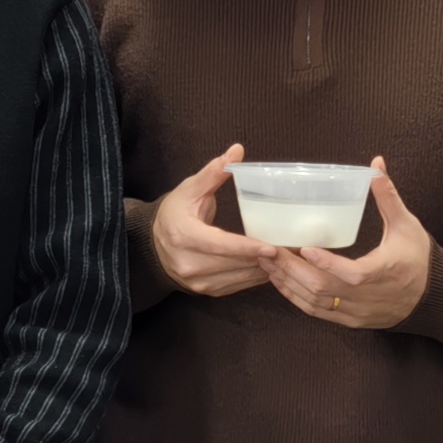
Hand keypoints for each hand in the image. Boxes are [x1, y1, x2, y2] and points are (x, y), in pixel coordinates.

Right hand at [149, 146, 272, 298]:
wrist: (152, 245)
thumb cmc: (174, 213)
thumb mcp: (190, 189)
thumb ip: (214, 173)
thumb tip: (236, 151)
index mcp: (184, 236)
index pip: (219, 245)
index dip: (246, 248)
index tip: (271, 247)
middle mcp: (188, 263)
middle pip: (234, 263)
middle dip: (264, 257)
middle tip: (291, 248)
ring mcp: (197, 281)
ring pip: (239, 277)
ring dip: (264, 268)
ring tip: (286, 256)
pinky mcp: (206, 291)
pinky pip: (238, 286)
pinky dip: (256, 276)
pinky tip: (270, 265)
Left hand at [263, 158, 433, 332]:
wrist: (432, 298)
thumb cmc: (419, 259)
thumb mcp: (407, 225)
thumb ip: (388, 196)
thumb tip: (377, 164)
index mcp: (385, 271)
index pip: (353, 274)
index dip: (327, 264)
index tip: (305, 248)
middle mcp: (369, 296)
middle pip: (324, 290)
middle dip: (293, 270)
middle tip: (270, 251)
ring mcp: (358, 311)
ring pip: (316, 303)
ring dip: (289, 284)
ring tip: (268, 264)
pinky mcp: (350, 321)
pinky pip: (317, 313)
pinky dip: (297, 298)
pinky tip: (282, 282)